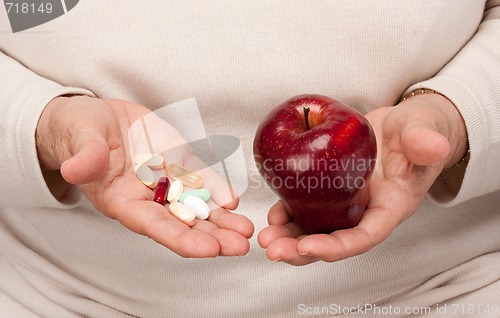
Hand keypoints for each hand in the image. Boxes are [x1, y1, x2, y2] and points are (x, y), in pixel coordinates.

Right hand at [36, 96, 253, 256]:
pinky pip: (200, 176)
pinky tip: (233, 200)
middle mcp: (148, 196)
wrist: (95, 117)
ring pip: (197, 204)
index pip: (154, 226)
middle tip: (240, 246)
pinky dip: (217, 188)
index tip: (208, 251)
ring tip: (246, 230)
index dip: (181, 239)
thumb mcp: (79, 139)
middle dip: (212, 236)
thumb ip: (84, 156)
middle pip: (183, 222)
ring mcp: (166, 179)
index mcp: (122, 200)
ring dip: (222, 219)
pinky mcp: (177, 160)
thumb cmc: (79, 132)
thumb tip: (75, 169)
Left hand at [258, 93, 467, 264]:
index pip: (363, 235)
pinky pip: (307, 207)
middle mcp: (364, 211)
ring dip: (288, 237)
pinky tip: (272, 213)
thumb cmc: (416, 131)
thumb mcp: (422, 131)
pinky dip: (288, 214)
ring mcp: (345, 202)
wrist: (401, 126)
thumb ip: (425, 140)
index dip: (336, 246)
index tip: (307, 247)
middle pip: (332, 239)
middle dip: (301, 249)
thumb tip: (434, 146)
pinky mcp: (329, 189)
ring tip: (265, 238)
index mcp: (390, 207)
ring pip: (315, 228)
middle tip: (273, 249)